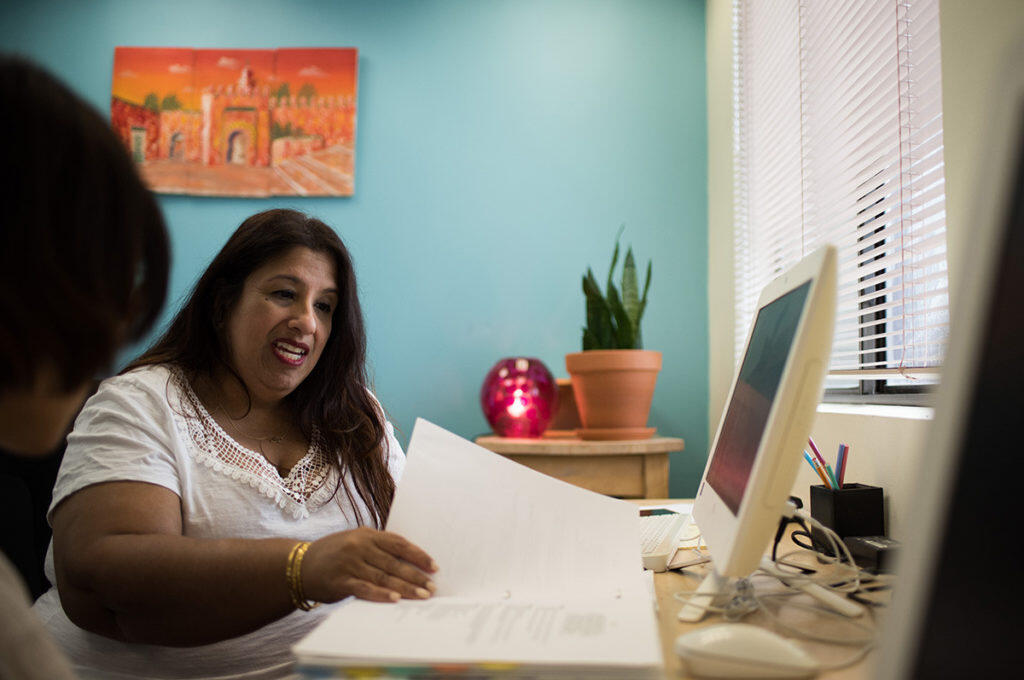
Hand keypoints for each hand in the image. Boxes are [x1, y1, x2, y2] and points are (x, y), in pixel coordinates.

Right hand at [301, 527, 437, 603]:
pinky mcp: (340, 581)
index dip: (418, 555)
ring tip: (422, 596)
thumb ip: (377, 548)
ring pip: (383, 576)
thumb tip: (409, 562)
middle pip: (394, 563)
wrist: (299, 565)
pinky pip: (365, 588)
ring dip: (405, 588)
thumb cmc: (333, 554)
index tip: (434, 567)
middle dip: (416, 576)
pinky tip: (395, 600)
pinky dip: (381, 594)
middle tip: (432, 587)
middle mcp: (359, 546)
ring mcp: (349, 563)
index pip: (398, 544)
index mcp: (366, 534)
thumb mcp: (355, 542)